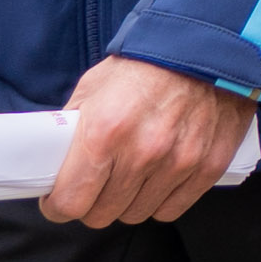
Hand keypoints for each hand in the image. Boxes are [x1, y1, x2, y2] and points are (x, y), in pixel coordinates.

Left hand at [42, 57, 256, 226]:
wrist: (207, 47)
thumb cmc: (145, 65)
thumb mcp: (94, 88)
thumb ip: (73, 130)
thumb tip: (53, 161)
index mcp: (104, 132)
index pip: (70, 202)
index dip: (58, 204)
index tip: (60, 197)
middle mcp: (142, 153)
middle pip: (101, 214)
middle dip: (93, 202)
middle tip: (98, 183)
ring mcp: (178, 162)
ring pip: (136, 214)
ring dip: (128, 201)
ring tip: (131, 175)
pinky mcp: (208, 166)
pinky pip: (170, 209)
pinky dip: (160, 200)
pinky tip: (158, 178)